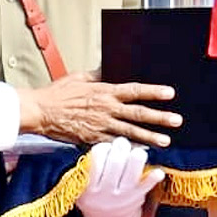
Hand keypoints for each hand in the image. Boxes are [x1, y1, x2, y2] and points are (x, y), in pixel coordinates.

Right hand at [18, 71, 180, 147]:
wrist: (41, 112)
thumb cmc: (58, 93)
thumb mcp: (80, 77)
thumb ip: (98, 74)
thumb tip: (110, 66)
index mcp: (105, 91)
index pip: (135, 91)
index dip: (154, 92)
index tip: (170, 93)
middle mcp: (107, 109)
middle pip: (138, 114)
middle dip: (159, 117)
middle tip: (176, 121)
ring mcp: (101, 126)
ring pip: (130, 132)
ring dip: (150, 137)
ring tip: (166, 141)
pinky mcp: (93, 139)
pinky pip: (115, 144)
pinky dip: (129, 148)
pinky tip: (141, 151)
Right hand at [75, 138, 164, 216]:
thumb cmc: (95, 195)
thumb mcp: (83, 186)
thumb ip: (88, 168)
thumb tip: (104, 145)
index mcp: (88, 187)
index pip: (95, 159)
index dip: (103, 148)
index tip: (106, 147)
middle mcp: (105, 192)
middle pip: (115, 162)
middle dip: (121, 147)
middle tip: (122, 143)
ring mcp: (122, 196)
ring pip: (131, 171)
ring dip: (136, 156)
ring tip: (136, 152)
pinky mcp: (136, 198)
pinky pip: (147, 186)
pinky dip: (153, 177)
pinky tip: (157, 172)